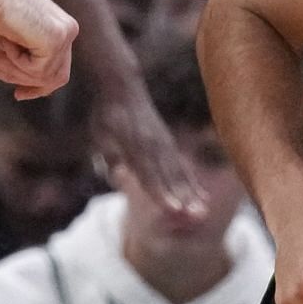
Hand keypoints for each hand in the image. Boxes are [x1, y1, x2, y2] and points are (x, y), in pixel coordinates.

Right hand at [0, 0, 78, 99]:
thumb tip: (42, 89)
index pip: (59, 69)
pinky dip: (15, 61)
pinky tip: (6, 42)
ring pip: (44, 77)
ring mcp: (66, 33)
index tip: (18, 95)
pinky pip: (36, 70)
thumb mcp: (18, 42)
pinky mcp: (57, 38)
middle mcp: (69, 30)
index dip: (39, 87)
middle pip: (57, 77)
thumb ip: (32, 59)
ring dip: (13, 72)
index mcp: (63, 28)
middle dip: (26, 82)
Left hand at [92, 80, 205, 218]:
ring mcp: (163, 144)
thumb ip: (109, 159)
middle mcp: (153, 147)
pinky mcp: (168, 144)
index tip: (173, 209)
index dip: (161, 193)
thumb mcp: (100, 137)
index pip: (149, 175)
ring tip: (202, 210)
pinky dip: (192, 182)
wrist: (123, 87)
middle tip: (197, 216)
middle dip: (183, 198)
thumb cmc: (107, 115)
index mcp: (135, 147)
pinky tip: (201, 195)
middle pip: (169, 177)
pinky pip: (182, 166)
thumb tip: (115, 177)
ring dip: (191, 194)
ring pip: (179, 173)